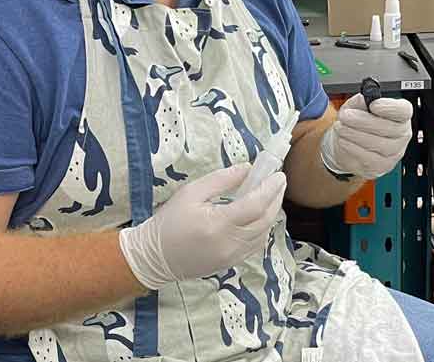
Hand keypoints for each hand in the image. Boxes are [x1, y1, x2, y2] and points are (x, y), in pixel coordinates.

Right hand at [118, 164, 285, 289]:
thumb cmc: (170, 221)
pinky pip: (255, 245)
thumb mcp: (191, 192)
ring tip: (270, 195)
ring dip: (271, 214)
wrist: (154, 257)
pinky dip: (262, 228)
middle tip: (278, 181)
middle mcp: (230, 244)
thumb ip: (221, 180)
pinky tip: (259, 216)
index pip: (255, 205)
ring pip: (263, 234)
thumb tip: (247, 169)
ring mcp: (232, 257)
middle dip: (275, 199)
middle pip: (265, 220)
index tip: (278, 174)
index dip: (270, 189)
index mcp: (218, 224)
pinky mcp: (231, 264)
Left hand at [320, 94, 412, 179]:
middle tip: (346, 116)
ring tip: (340, 127)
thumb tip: (364, 100)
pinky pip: (370, 158)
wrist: (347, 142)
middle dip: (364, 121)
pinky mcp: (381, 166)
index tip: (373, 105)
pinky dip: (353, 148)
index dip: (390, 108)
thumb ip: (362, 101)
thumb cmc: (356, 121)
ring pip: (380, 145)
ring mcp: (394, 153)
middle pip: (391, 129)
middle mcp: (402, 134)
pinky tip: (343, 140)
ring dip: (355, 135)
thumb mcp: (357, 105)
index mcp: (399, 115)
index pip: (403, 111)